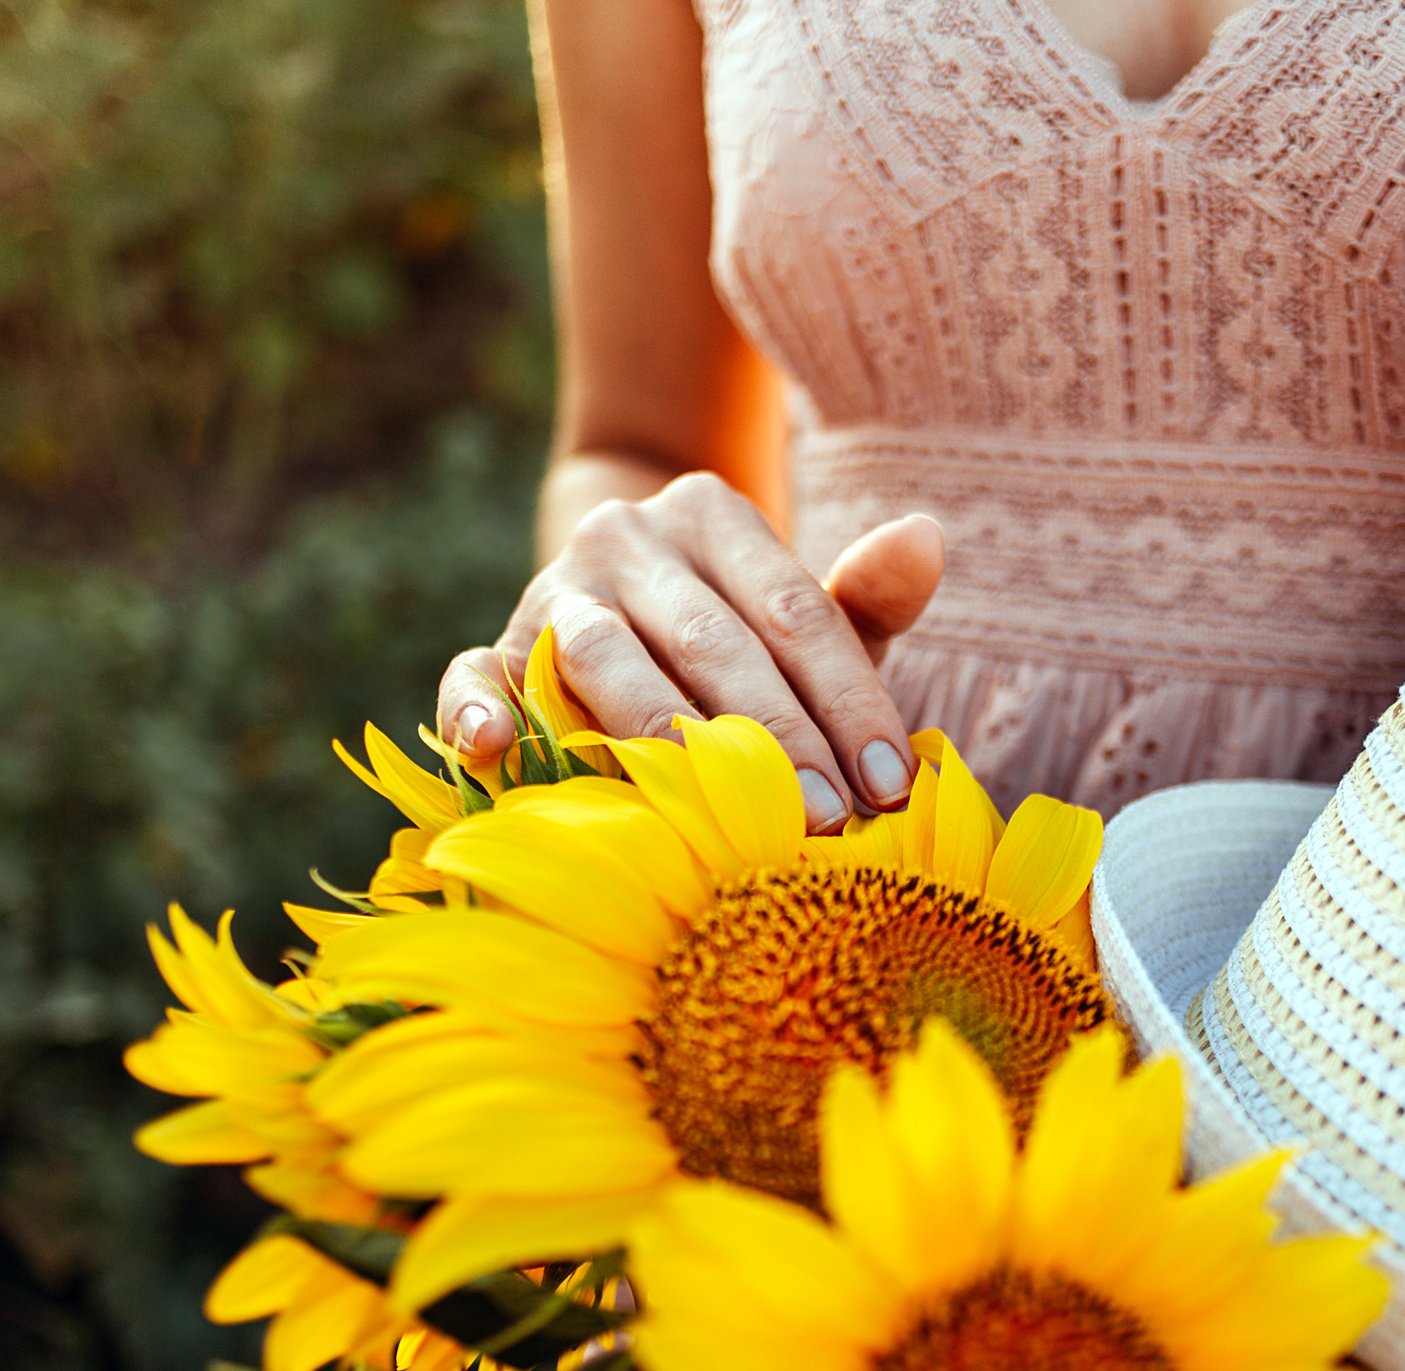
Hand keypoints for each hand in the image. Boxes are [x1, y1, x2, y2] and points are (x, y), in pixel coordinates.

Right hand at [436, 472, 943, 831]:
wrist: (621, 604)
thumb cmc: (742, 637)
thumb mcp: (806, 619)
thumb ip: (866, 596)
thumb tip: (927, 536)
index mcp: (713, 514)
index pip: (794, 611)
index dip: (848, 702)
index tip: (891, 786)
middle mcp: (626, 537)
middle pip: (712, 641)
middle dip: (775, 738)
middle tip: (824, 821)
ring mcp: (553, 589)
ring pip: (605, 657)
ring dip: (666, 739)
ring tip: (719, 815)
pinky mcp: (496, 645)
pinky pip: (476, 671)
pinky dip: (478, 708)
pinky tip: (494, 750)